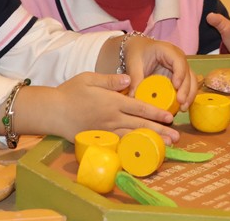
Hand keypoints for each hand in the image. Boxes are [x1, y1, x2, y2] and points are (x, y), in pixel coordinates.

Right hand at [40, 72, 181, 144]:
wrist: (53, 112)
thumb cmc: (70, 92)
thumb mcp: (88, 78)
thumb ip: (110, 79)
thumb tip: (129, 79)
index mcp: (112, 101)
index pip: (139, 107)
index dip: (156, 113)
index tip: (170, 117)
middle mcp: (112, 118)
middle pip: (140, 125)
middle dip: (160, 131)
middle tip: (176, 138)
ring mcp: (106, 131)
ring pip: (132, 137)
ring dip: (150, 142)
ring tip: (164, 147)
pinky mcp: (99, 139)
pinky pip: (119, 144)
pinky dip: (133, 148)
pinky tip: (141, 151)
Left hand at [121, 36, 199, 115]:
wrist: (138, 49)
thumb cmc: (137, 53)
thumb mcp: (133, 64)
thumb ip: (135, 79)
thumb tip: (133, 97)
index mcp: (167, 51)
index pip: (178, 61)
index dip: (180, 74)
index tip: (176, 86)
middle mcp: (178, 58)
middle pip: (188, 73)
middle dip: (186, 89)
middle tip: (181, 102)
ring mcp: (181, 67)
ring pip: (191, 80)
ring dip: (189, 95)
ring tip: (183, 108)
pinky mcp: (180, 76)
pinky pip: (187, 86)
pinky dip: (186, 96)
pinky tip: (181, 107)